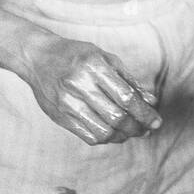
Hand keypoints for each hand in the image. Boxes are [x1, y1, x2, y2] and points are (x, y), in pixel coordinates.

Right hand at [18, 31, 161, 144]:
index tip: (156, 121)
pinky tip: (114, 133)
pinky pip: (89, 136)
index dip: (145, 113)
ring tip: (133, 132)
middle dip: (137, 127)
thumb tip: (151, 101)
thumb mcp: (105, 58)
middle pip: (116, 117)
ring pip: (104, 131)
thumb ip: (128, 80)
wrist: (37, 58)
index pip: (126, 97)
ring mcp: (67, 103)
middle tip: (147, 129)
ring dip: (124, 136)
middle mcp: (80, 86)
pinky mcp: (60, 117)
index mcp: (94, 67)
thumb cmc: (76, 55)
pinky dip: (107, 139)